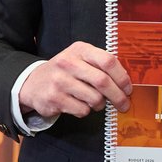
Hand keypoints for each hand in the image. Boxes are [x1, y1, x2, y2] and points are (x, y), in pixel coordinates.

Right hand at [17, 41, 131, 119]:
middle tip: (124, 105)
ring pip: (94, 98)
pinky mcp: (54, 98)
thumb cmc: (65, 72)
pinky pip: (82, 110)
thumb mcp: (80, 59)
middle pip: (103, 82)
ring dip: (100, 104)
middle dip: (118, 96)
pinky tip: (78, 104)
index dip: (122, 77)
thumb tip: (125, 84)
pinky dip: (85, 111)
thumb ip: (100, 65)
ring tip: (94, 101)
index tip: (128, 89)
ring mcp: (60, 81)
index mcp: (79, 50)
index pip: (108, 61)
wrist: (33, 82)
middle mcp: (68, 63)